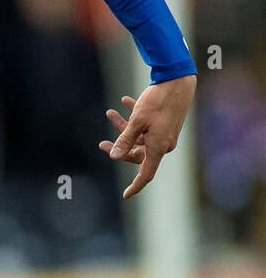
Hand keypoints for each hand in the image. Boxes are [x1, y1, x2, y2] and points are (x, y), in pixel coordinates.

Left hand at [98, 74, 195, 198]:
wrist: (178, 82)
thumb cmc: (157, 102)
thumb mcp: (137, 121)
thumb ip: (125, 140)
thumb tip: (114, 156)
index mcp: (158, 147)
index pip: (146, 173)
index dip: (136, 186)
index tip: (126, 195)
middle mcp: (163, 144)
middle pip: (137, 154)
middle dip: (119, 148)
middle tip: (100, 144)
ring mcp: (164, 134)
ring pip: (139, 138)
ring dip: (123, 127)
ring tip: (110, 112)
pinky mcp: (164, 124)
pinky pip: (146, 127)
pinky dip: (134, 117)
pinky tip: (125, 102)